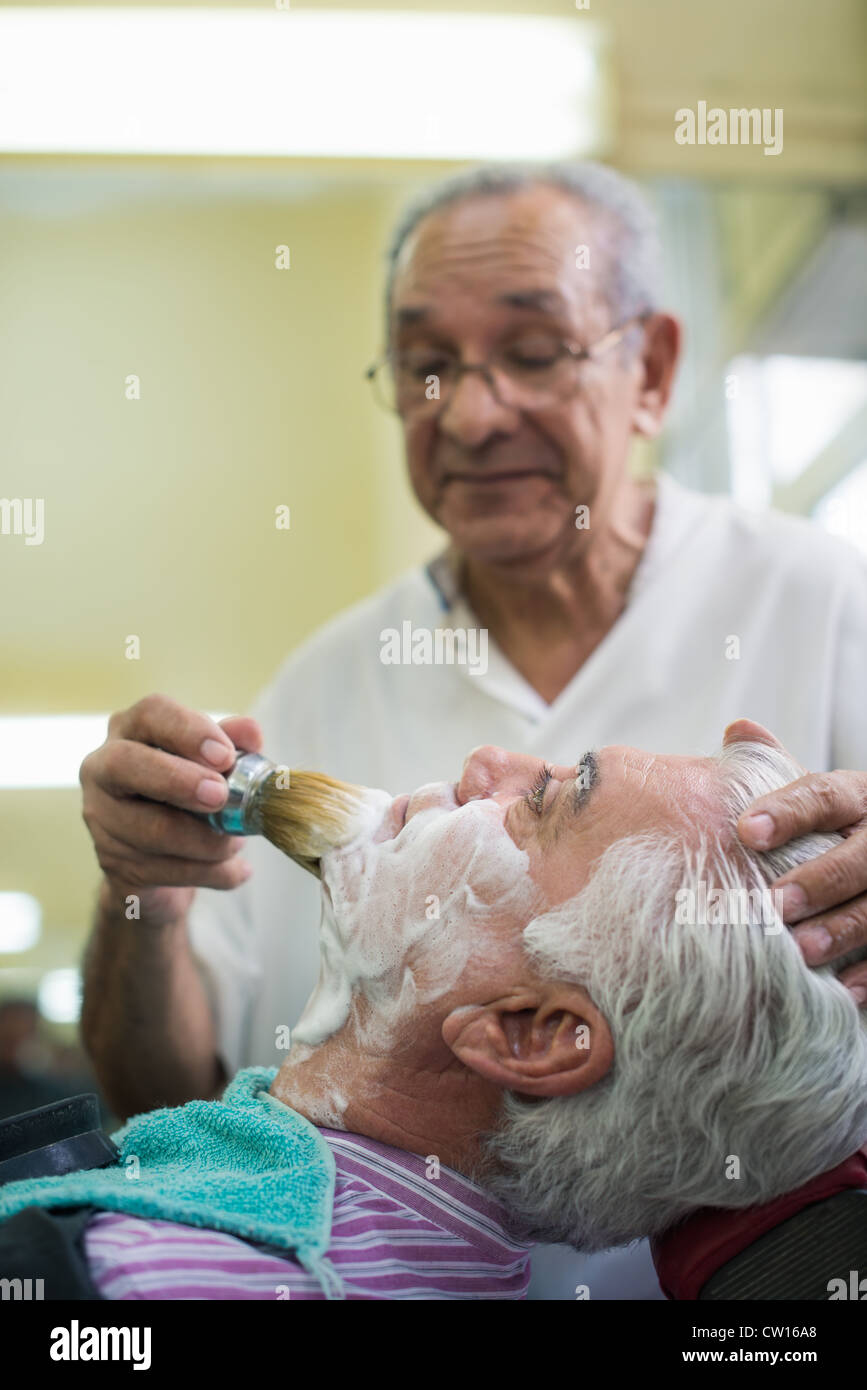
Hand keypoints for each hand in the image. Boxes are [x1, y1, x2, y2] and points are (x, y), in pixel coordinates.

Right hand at [80, 694, 263, 924]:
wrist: (165, 860)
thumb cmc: (190, 797)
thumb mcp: (215, 766)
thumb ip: (233, 744)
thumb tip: (250, 731)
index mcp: (132, 731)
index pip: (151, 714)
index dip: (189, 732)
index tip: (225, 755)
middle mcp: (103, 768)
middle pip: (126, 763)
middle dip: (178, 780)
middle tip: (220, 796)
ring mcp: (101, 819)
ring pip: (150, 829)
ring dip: (207, 841)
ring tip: (238, 841)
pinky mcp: (112, 863)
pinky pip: (164, 871)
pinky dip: (211, 873)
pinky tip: (237, 871)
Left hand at [737, 768, 866, 1004]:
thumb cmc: (834, 831)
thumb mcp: (816, 798)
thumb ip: (776, 771)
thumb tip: (739, 728)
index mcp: (859, 796)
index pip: (824, 795)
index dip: (788, 812)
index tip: (746, 831)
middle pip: (862, 854)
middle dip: (821, 879)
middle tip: (777, 903)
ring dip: (846, 927)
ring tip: (803, 950)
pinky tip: (842, 988)